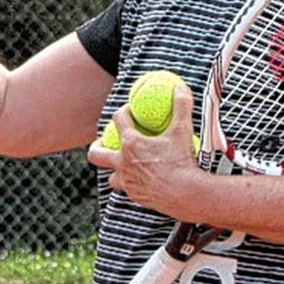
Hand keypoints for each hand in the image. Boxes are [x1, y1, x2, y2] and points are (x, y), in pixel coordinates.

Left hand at [88, 82, 199, 213]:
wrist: (186, 194)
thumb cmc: (182, 161)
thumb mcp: (183, 130)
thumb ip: (181, 106)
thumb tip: (180, 87)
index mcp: (131, 144)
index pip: (118, 120)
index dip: (123, 112)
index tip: (129, 110)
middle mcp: (123, 163)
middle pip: (96, 154)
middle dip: (97, 146)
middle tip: (102, 143)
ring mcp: (127, 182)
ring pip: (111, 177)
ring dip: (115, 170)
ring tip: (123, 167)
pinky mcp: (136, 197)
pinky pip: (129, 190)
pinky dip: (133, 185)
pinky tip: (142, 182)